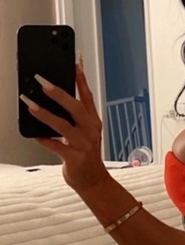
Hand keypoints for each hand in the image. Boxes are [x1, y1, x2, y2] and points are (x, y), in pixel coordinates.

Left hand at [21, 64, 108, 193]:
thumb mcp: (86, 133)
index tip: (73, 62)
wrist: (94, 182)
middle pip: (76, 108)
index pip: (87, 96)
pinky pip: (56, 146)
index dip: (81, 79)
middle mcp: (90, 132)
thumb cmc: (86, 157)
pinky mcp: (75, 159)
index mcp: (94, 122)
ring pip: (63, 126)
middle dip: (58, 93)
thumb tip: (52, 99)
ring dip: (45, 114)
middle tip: (41, 80)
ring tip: (29, 103)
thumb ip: (74, 118)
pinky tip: (33, 133)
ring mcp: (84, 146)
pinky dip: (43, 139)